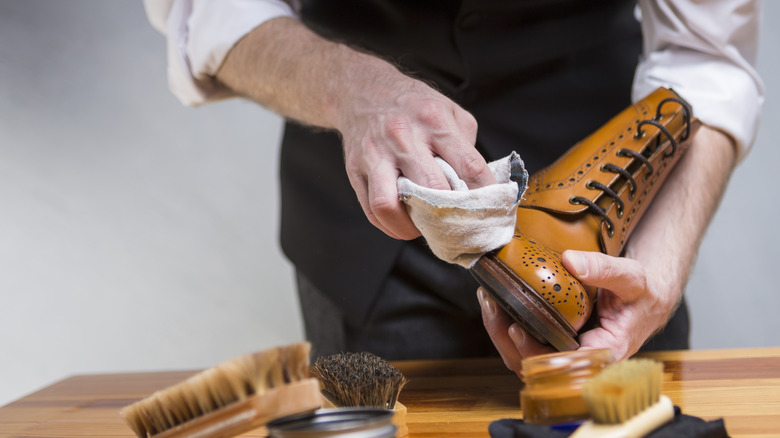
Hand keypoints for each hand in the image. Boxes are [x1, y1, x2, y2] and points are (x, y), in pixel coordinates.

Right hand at [336, 76, 495, 239]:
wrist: (362, 89)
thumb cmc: (410, 104)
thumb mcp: (448, 109)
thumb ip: (465, 144)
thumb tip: (478, 185)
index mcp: (434, 119)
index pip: (468, 166)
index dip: (484, 195)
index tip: (490, 210)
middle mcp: (403, 136)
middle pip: (432, 188)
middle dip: (448, 214)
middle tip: (457, 224)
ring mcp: (376, 154)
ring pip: (390, 204)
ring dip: (411, 226)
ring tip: (423, 228)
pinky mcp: (356, 169)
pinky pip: (372, 209)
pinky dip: (390, 225)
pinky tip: (403, 224)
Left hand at [478, 250, 678, 373]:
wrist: (643, 297)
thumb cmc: (640, 294)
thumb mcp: (631, 278)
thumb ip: (604, 269)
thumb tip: (571, 260)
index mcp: (603, 354)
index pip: (563, 366)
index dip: (536, 353)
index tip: (517, 328)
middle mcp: (580, 361)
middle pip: (535, 365)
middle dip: (507, 338)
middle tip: (492, 305)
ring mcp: (563, 354)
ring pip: (523, 357)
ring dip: (501, 332)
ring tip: (488, 300)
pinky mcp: (552, 344)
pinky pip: (524, 344)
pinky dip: (506, 325)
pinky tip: (495, 302)